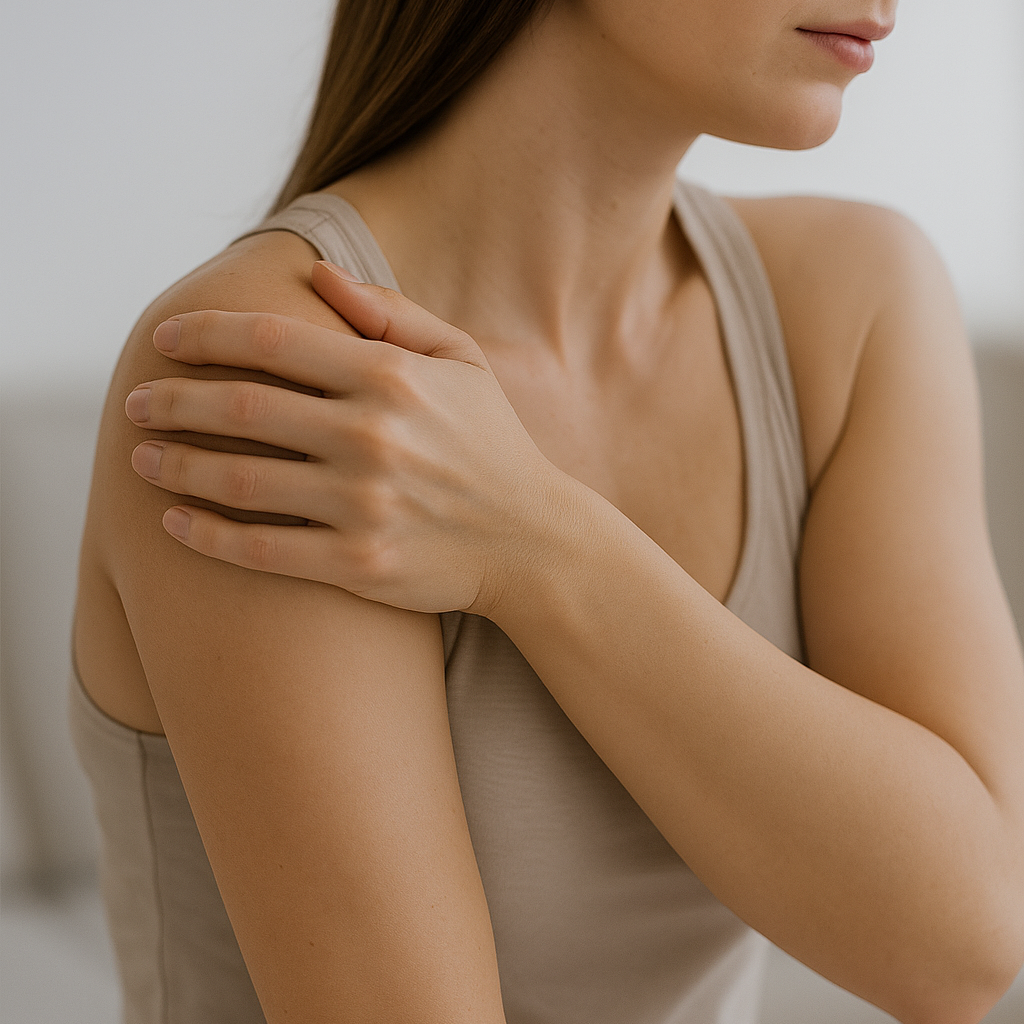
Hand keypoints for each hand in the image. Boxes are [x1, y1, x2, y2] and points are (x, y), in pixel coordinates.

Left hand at [124, 261, 561, 616]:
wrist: (530, 540)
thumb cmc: (491, 444)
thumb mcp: (459, 360)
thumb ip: (389, 313)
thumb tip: (316, 275)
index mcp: (391, 377)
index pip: (272, 340)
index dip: (206, 334)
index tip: (166, 338)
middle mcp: (371, 436)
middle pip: (241, 407)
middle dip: (172, 399)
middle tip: (135, 402)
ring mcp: (363, 504)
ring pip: (239, 479)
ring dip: (176, 465)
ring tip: (141, 458)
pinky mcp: (357, 563)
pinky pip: (260, 549)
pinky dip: (207, 535)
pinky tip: (174, 522)